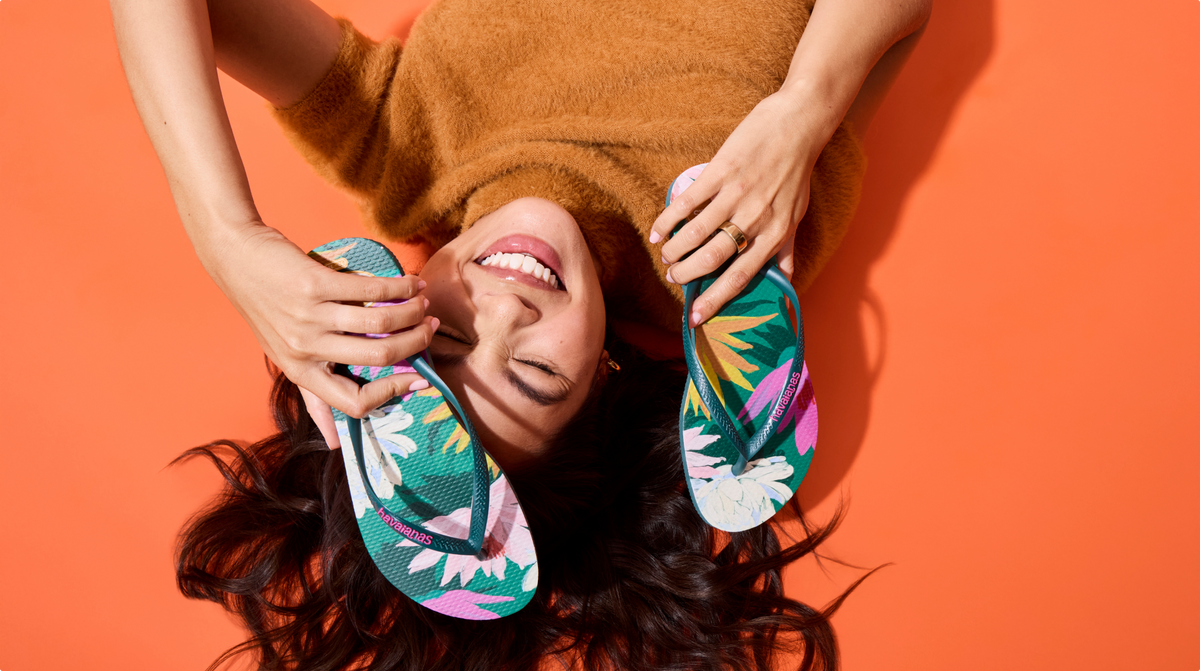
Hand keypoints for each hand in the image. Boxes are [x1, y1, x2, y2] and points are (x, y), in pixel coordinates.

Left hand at [199, 224, 436, 446]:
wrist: (235, 258)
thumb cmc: (264, 307)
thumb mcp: (284, 357)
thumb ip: (312, 395)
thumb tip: (336, 443)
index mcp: (301, 372)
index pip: (354, 403)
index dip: (392, 394)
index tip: (419, 380)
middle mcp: (304, 349)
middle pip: (377, 357)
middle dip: (414, 343)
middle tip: (430, 329)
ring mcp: (309, 317)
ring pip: (379, 323)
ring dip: (410, 312)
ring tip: (422, 303)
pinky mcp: (314, 285)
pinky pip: (370, 290)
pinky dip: (399, 286)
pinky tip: (411, 283)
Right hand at [649, 91, 830, 325]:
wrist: (798, 124)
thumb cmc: (797, 173)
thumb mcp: (797, 216)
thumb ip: (787, 250)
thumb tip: (786, 282)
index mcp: (774, 235)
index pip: (741, 277)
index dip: (716, 299)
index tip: (695, 316)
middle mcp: (756, 218)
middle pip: (713, 258)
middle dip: (686, 274)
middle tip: (673, 277)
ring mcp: (737, 194)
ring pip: (696, 232)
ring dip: (675, 249)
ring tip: (665, 255)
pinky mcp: (722, 170)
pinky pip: (688, 201)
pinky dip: (669, 219)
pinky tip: (657, 230)